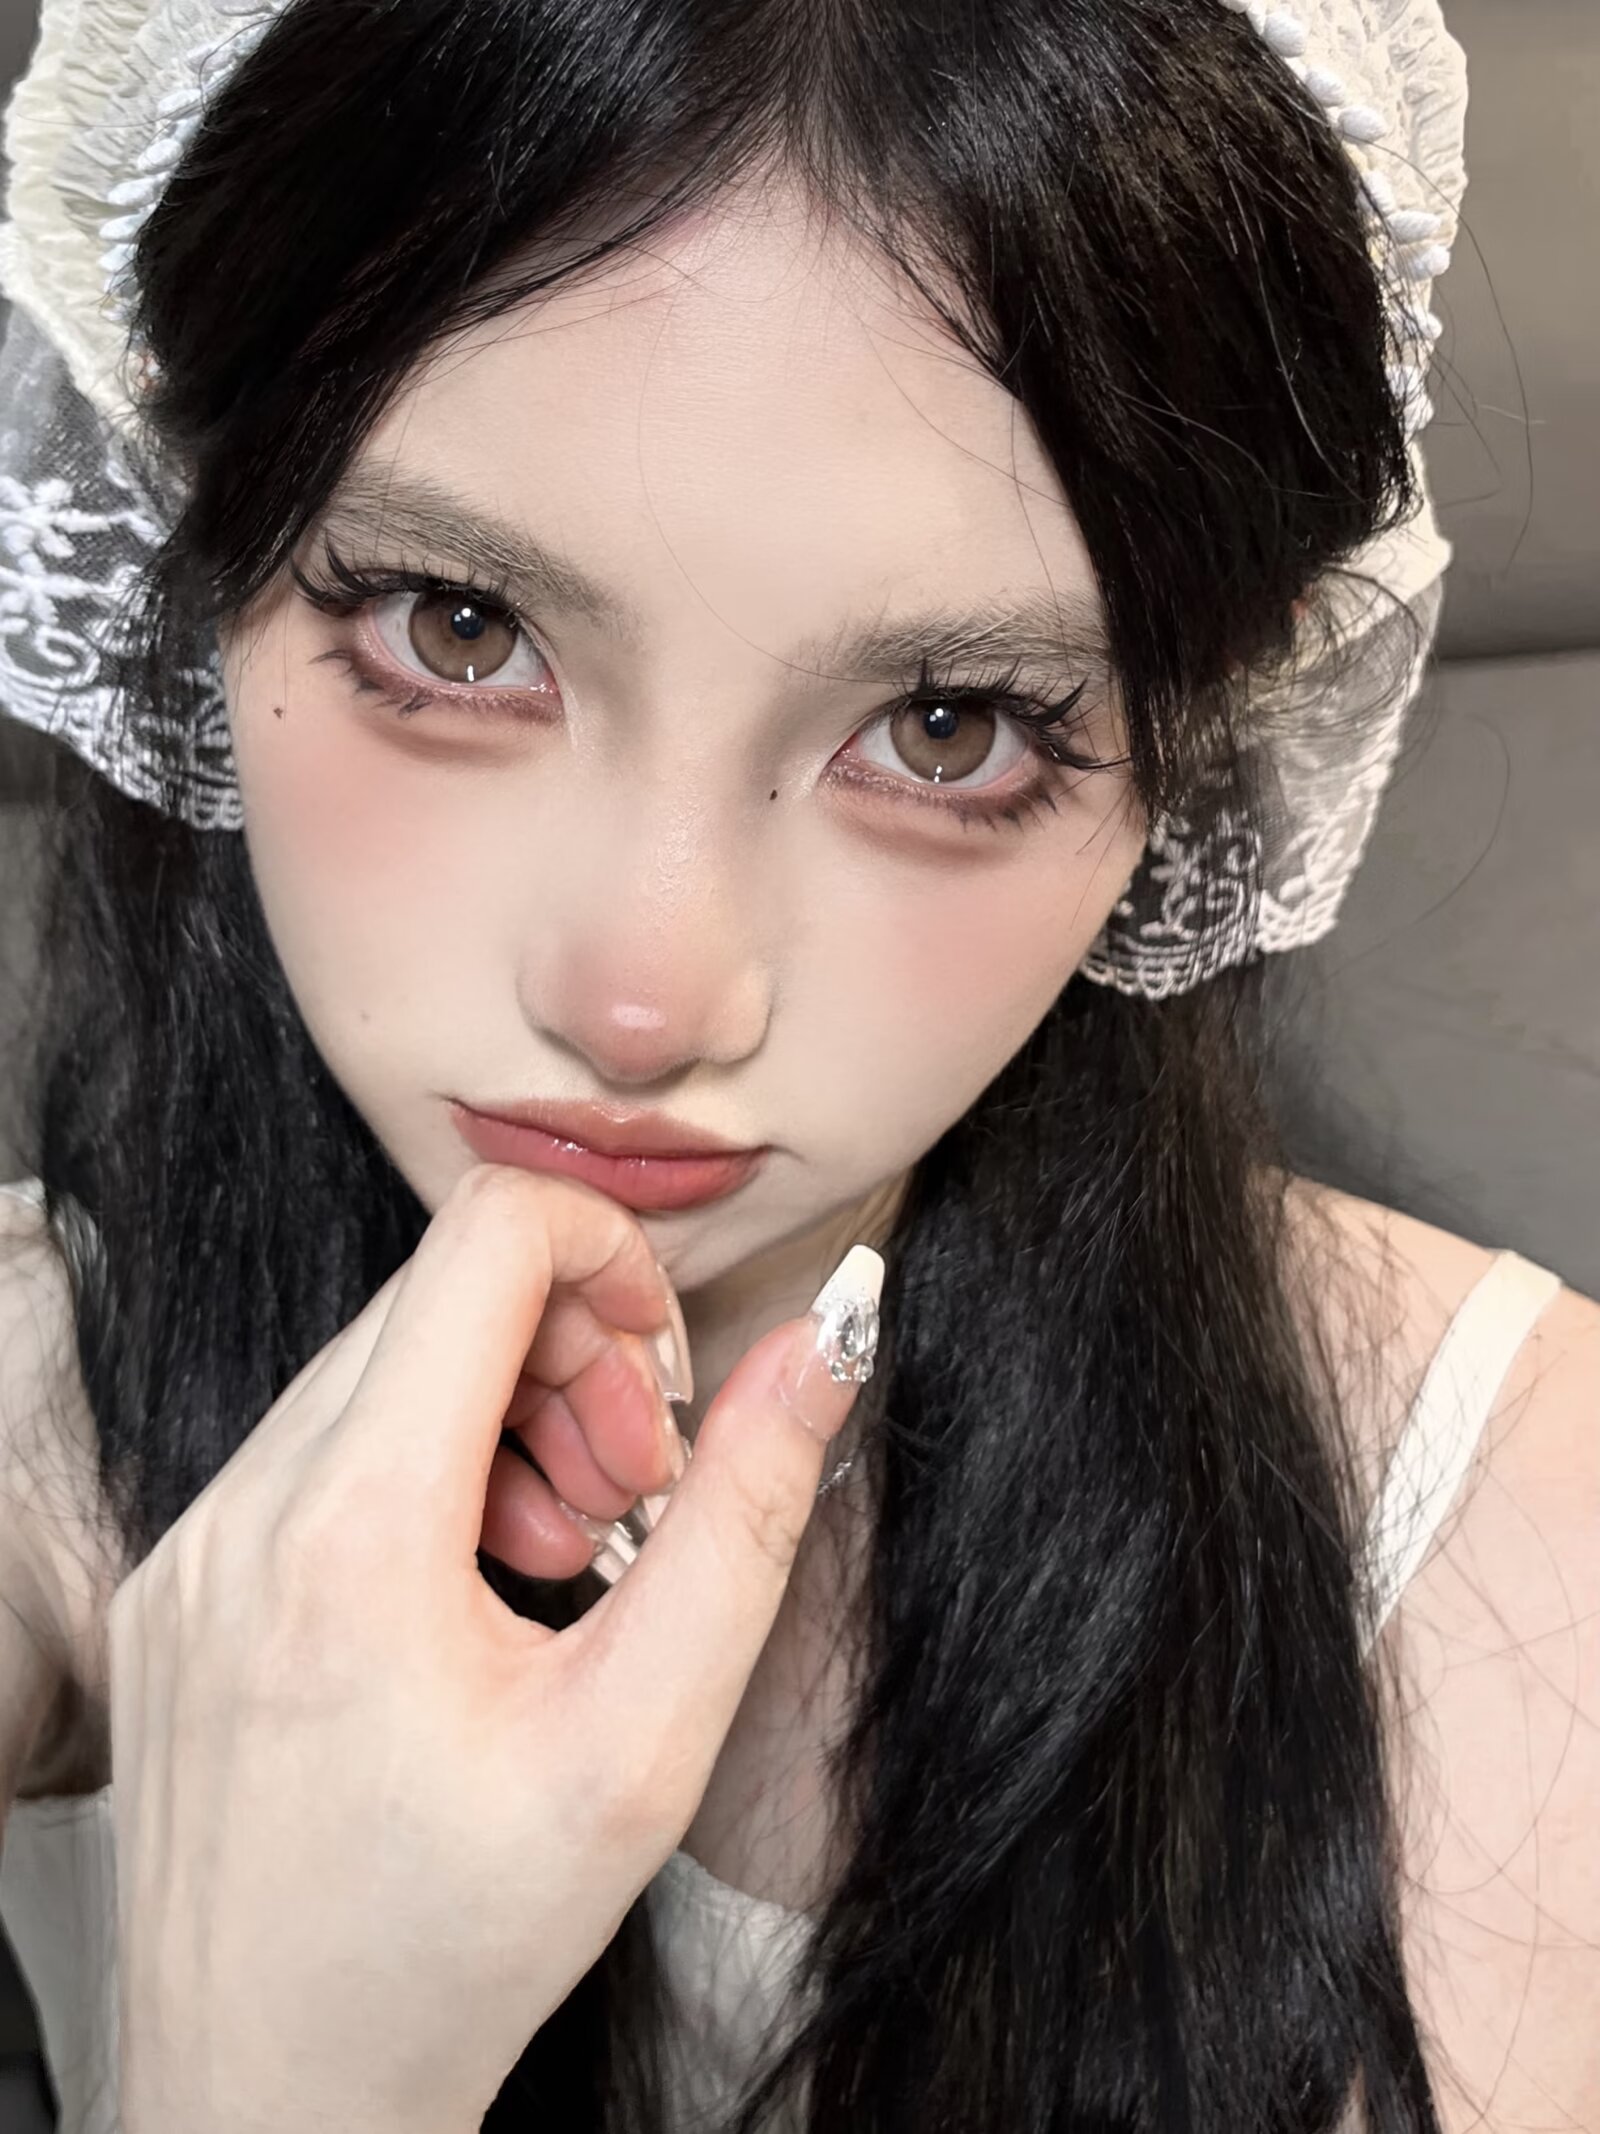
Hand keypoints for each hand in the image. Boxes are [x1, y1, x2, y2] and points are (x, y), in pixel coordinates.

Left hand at [107, 1162, 880, 2133]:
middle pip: (439, 1296)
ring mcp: (193, 1546)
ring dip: (504, 1419)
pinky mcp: (177, 1586)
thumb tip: (828, 1341)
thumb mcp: (648, 1735)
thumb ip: (750, 1511)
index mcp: (352, 1528)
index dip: (614, 1262)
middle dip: (574, 1363)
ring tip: (565, 1550)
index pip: (487, 1234)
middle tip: (633, 1495)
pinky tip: (476, 1587)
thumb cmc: (458, 1944)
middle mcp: (242, 1510)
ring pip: (379, 1368)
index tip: (668, 1376)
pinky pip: (316, 1448)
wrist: (271, 2097)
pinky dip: (422, 1472)